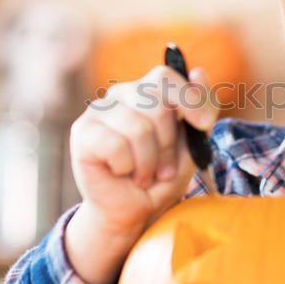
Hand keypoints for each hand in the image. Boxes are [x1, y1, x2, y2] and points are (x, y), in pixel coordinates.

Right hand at [64, 65, 217, 283]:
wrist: (134, 211)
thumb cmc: (161, 175)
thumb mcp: (191, 144)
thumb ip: (200, 109)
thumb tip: (199, 72)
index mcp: (146, 90)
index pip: (166, 76)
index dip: (189, 99)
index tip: (202, 125)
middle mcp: (120, 94)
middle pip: (157, 104)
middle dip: (168, 144)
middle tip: (163, 167)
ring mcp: (98, 111)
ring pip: (138, 128)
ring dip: (149, 162)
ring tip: (144, 175)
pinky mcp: (82, 133)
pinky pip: (116, 145)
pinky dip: (127, 167)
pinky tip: (122, 173)